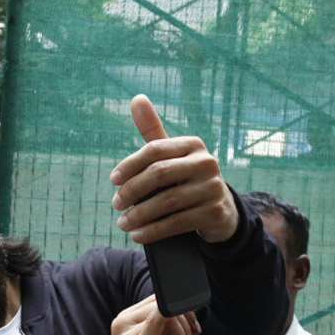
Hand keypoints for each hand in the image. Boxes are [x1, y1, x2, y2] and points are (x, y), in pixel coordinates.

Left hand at [110, 94, 238, 244]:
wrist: (221, 211)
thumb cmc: (187, 179)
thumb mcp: (172, 156)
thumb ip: (153, 132)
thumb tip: (137, 98)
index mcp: (193, 144)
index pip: (154, 150)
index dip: (130, 165)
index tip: (112, 181)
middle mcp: (206, 163)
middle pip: (159, 174)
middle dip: (133, 191)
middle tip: (116, 204)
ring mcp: (213, 188)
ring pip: (167, 201)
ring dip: (140, 215)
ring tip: (123, 223)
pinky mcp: (214, 212)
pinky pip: (178, 222)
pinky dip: (154, 230)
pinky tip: (138, 235)